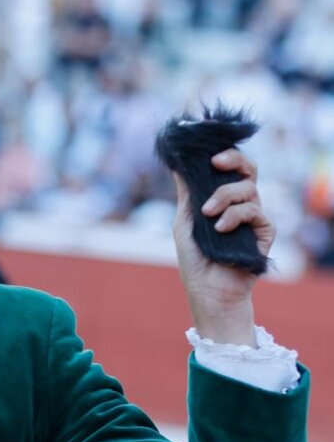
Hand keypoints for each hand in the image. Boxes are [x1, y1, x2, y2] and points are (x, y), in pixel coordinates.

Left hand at [172, 148, 274, 344]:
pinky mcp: (264, 231)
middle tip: (216, 161)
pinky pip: (254, 211)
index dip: (223, 154)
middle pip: (247, 169)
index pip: (229, 168)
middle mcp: (241, 204)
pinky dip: (235, 216)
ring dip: (225, 195)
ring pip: (248, 188)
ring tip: (208, 214)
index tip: (206, 151)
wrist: (207, 291)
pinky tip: (220, 229)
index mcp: (223, 199)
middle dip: (233, 159)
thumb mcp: (184, 222)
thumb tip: (177, 165)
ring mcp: (254, 217)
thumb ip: (187, 194)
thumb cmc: (195, 260)